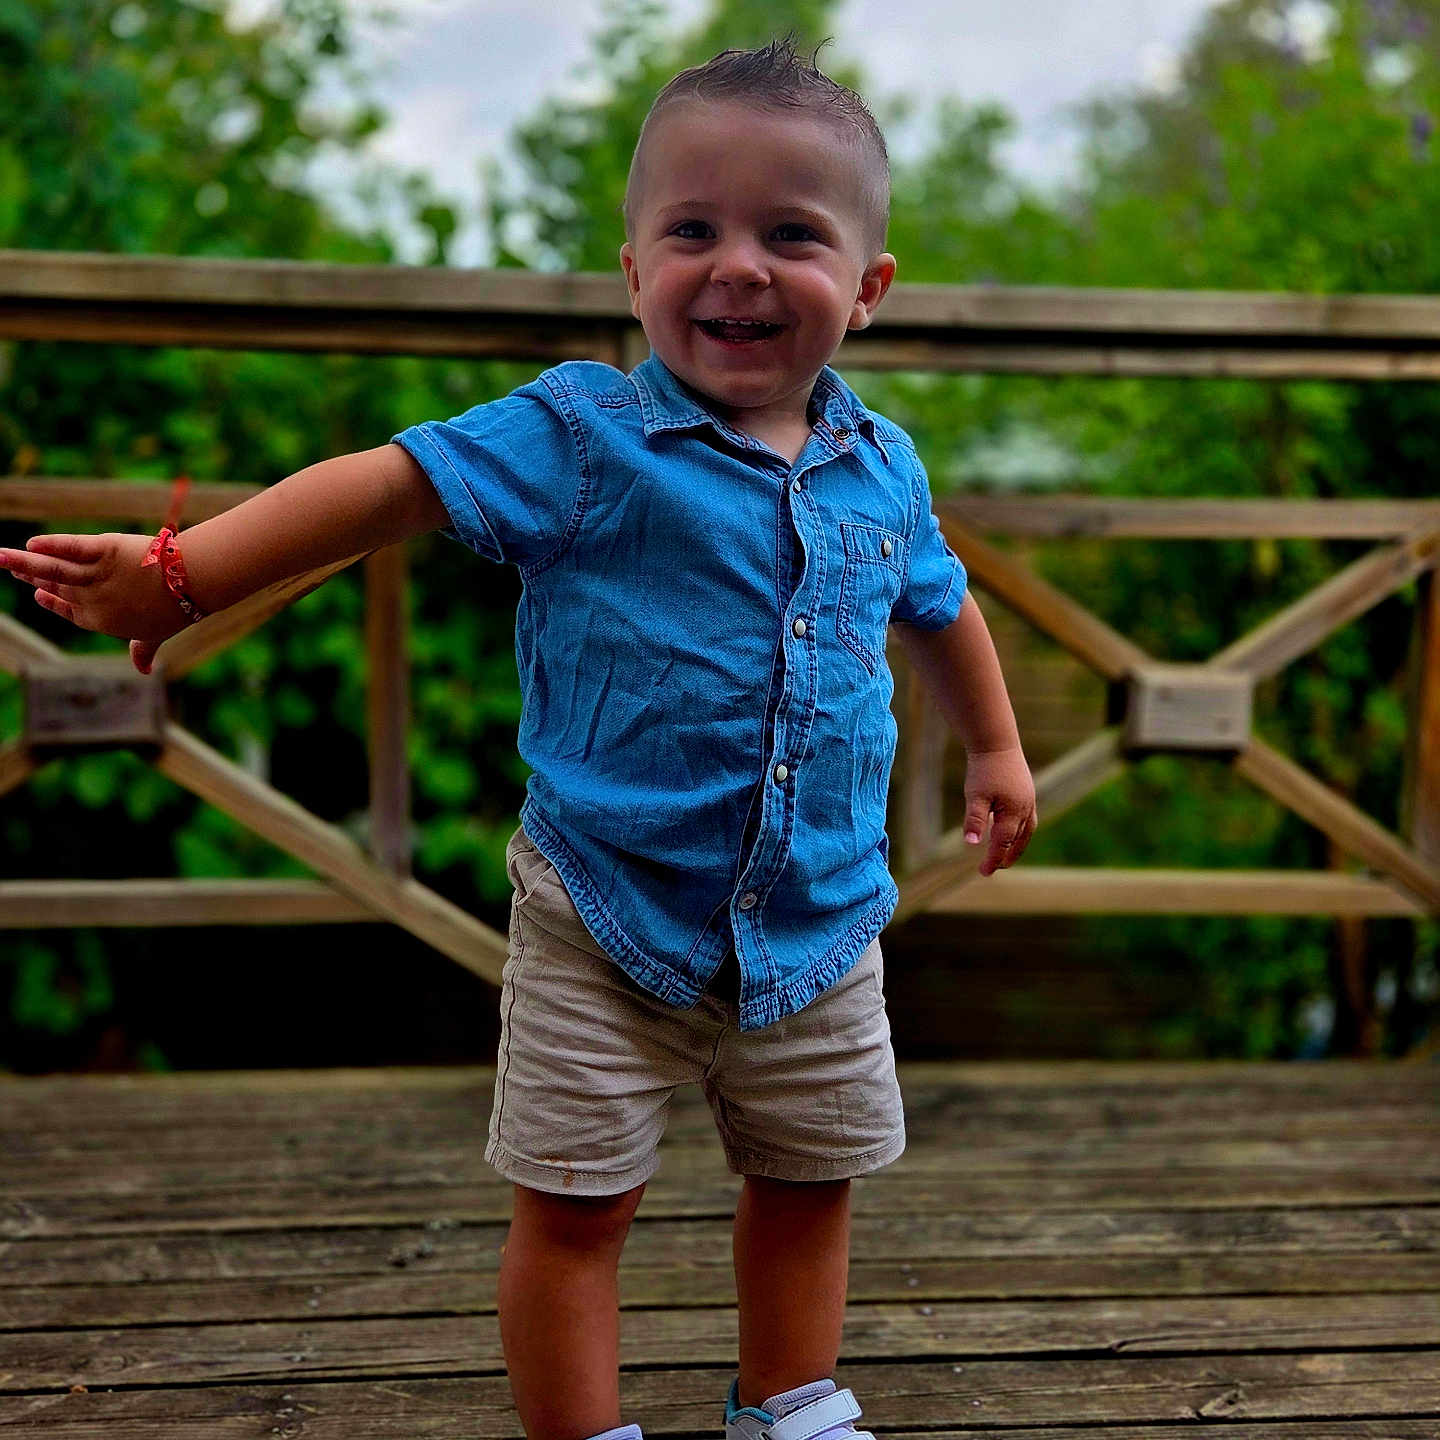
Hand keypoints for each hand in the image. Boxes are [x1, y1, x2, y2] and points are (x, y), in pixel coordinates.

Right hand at [0, 532, 187, 673]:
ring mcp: (97, 576)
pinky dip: (53, 545)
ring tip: (0, 555)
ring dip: (25, 562)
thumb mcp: (156, 633)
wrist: (191, 585)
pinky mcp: (105, 550)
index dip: (52, 602)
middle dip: (32, 575)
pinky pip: (72, 547)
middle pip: (57, 585)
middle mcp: (93, 600)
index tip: (37, 594)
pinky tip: (33, 543)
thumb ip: (143, 650)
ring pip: (55, 569)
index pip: (69, 611)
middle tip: (9, 564)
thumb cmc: (177, 609)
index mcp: (101, 621)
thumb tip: (144, 670)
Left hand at [962, 745, 1037, 876]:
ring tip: (1006, 855)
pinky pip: (1027, 818)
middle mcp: (1026, 809)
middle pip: (1018, 840)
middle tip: (994, 868)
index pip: (1003, 844)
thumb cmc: (984, 769)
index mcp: (1014, 812)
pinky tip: (1010, 830)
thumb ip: (975, 820)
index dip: (994, 859)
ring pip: (1026, 830)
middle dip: (1007, 856)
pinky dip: (1020, 830)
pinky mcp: (1027, 792)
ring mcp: (1029, 800)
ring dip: (1017, 844)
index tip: (983, 873)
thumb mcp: (975, 796)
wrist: (997, 742)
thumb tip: (971, 844)